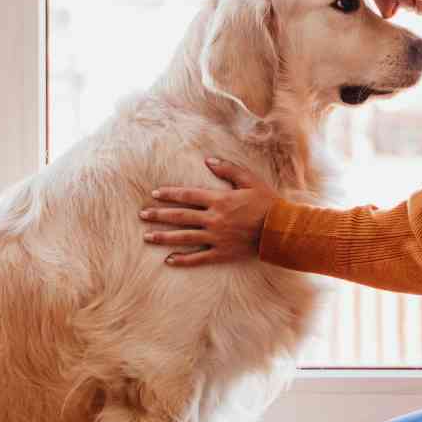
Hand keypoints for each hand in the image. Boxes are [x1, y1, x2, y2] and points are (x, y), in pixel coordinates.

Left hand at [140, 157, 276, 266]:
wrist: (280, 230)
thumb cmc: (267, 203)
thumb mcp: (250, 180)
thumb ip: (228, 169)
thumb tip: (208, 161)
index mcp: (218, 200)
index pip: (187, 195)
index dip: (169, 194)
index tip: (155, 194)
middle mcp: (213, 219)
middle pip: (180, 216)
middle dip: (159, 215)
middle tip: (142, 215)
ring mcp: (216, 238)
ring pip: (184, 237)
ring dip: (164, 237)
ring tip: (147, 237)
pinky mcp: (222, 253)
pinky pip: (198, 258)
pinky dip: (183, 260)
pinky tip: (169, 260)